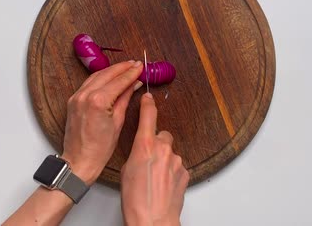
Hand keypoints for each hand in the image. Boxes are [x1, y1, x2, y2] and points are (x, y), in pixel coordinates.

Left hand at [62, 61, 143, 184]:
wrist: (79, 160)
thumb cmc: (100, 148)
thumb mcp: (118, 122)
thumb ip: (124, 99)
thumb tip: (133, 85)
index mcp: (98, 101)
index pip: (118, 81)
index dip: (131, 73)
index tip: (140, 66)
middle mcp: (85, 95)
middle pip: (107, 74)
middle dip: (122, 68)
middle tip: (135, 64)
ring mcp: (76, 97)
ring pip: (96, 76)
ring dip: (111, 70)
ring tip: (125, 68)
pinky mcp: (73, 100)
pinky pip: (88, 83)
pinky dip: (100, 78)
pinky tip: (109, 77)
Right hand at [121, 93, 189, 225]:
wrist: (153, 220)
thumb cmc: (136, 200)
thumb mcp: (127, 171)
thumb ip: (136, 155)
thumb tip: (142, 153)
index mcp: (144, 146)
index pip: (148, 116)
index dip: (148, 105)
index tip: (148, 98)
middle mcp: (163, 149)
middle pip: (162, 136)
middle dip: (157, 144)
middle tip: (148, 160)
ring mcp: (176, 160)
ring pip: (170, 153)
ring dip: (164, 161)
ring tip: (154, 179)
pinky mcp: (185, 172)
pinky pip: (177, 166)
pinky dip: (171, 172)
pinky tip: (163, 185)